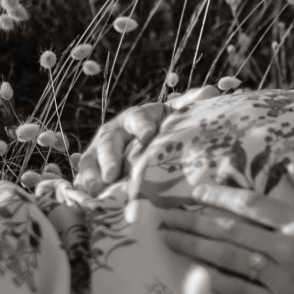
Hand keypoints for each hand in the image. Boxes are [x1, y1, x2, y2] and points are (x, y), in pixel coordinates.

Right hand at [72, 84, 221, 193]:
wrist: (150, 144)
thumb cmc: (166, 129)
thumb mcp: (178, 115)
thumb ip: (191, 105)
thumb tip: (210, 91)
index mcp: (139, 117)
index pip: (139, 118)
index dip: (142, 126)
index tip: (147, 137)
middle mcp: (116, 132)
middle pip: (109, 141)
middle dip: (109, 158)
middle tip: (111, 175)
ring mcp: (101, 152)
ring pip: (91, 160)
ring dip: (91, 174)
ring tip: (94, 190)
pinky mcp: (93, 171)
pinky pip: (84, 179)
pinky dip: (83, 189)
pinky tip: (86, 201)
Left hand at [158, 166, 293, 293]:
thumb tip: (292, 166)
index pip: (251, 205)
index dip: (219, 195)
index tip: (196, 191)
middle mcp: (287, 249)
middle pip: (230, 230)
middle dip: (194, 220)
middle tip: (168, 216)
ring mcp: (281, 280)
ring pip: (229, 258)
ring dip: (196, 247)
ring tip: (172, 239)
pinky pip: (241, 292)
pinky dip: (216, 282)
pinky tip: (196, 274)